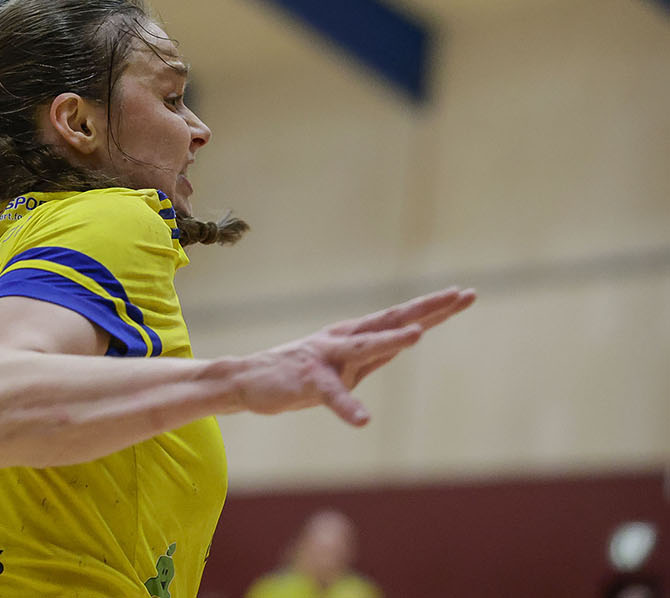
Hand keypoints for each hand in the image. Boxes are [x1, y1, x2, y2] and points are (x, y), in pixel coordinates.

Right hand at [231, 287, 475, 425]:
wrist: (248, 380)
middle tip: (460, 294)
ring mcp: (326, 358)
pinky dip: (347, 407)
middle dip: (427, 309)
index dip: (434, 308)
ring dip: (389, 341)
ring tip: (416, 336)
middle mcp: (343, 340)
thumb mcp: (343, 365)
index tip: (465, 294)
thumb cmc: (299, 374)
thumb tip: (407, 340)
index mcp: (354, 337)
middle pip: (391, 321)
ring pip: (363, 347)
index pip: (401, 319)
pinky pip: (331, 396)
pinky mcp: (308, 380)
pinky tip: (362, 420)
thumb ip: (374, 354)